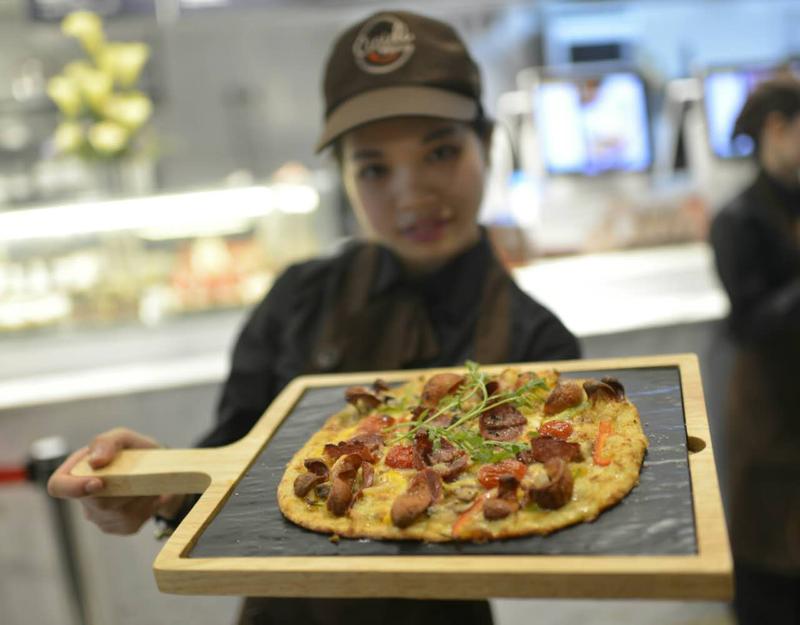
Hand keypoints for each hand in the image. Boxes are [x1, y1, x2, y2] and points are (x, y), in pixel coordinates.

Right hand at [47, 427, 180, 534]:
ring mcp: (100, 516)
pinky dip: (148, 506)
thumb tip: (95, 462)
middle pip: (99, 503)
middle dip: (126, 488)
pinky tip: (150, 494)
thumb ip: (106, 442)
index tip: (98, 482)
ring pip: (120, 513)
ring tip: (149, 482)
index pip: (58, 486)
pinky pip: (134, 521)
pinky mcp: (119, 527)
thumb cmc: (134, 451)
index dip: (73, 488)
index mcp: (76, 472)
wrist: (158, 470)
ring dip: (141, 496)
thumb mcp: (123, 438)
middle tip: (144, 474)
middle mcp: (84, 498)